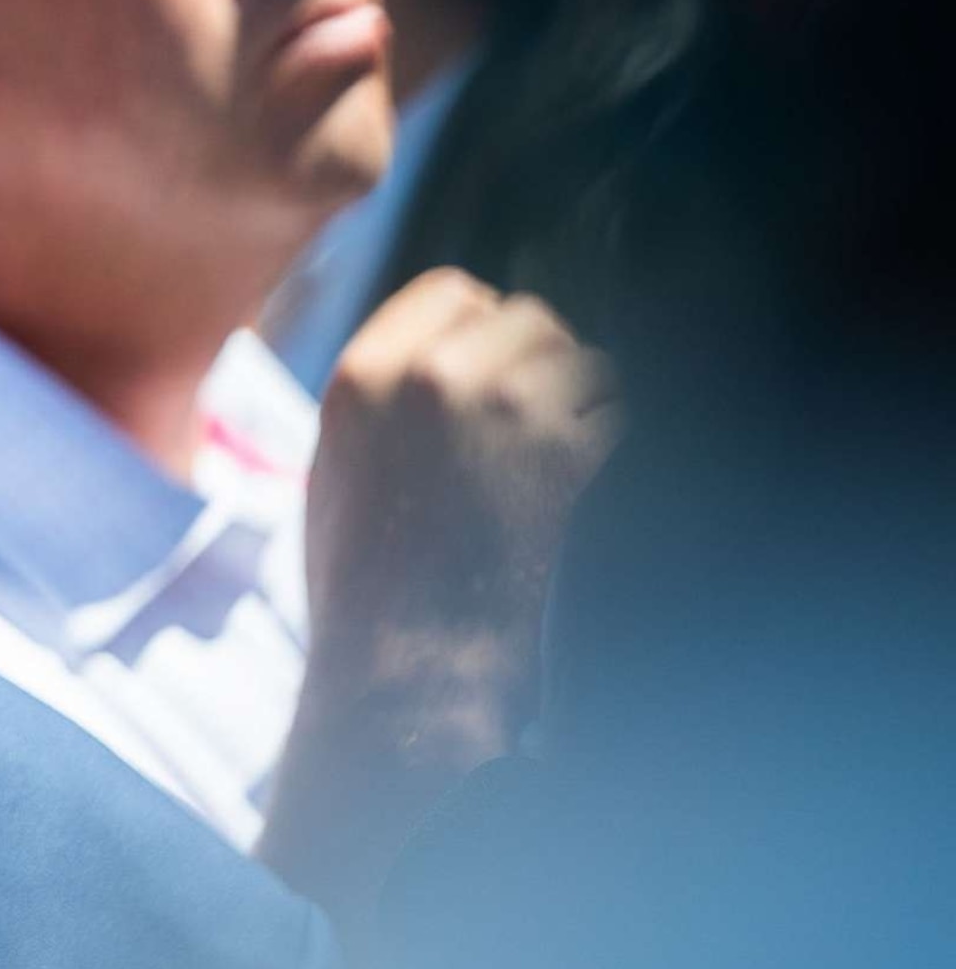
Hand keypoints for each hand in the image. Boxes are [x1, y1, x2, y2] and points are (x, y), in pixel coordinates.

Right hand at [261, 271, 618, 917]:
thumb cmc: (367, 588)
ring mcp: (508, 412)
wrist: (405, 677)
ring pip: (588, 365)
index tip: (490, 386)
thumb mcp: (339, 468)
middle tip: (533, 441)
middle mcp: (434, 376)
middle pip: (529, 318)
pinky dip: (621, 453)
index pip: (454, 290)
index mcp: (363, 374)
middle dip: (541, 370)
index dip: (482, 334)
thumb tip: (459, 340)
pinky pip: (628, 415)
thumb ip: (389, 393)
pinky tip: (587, 503)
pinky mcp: (573, 456)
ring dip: (589, 411)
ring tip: (556, 482)